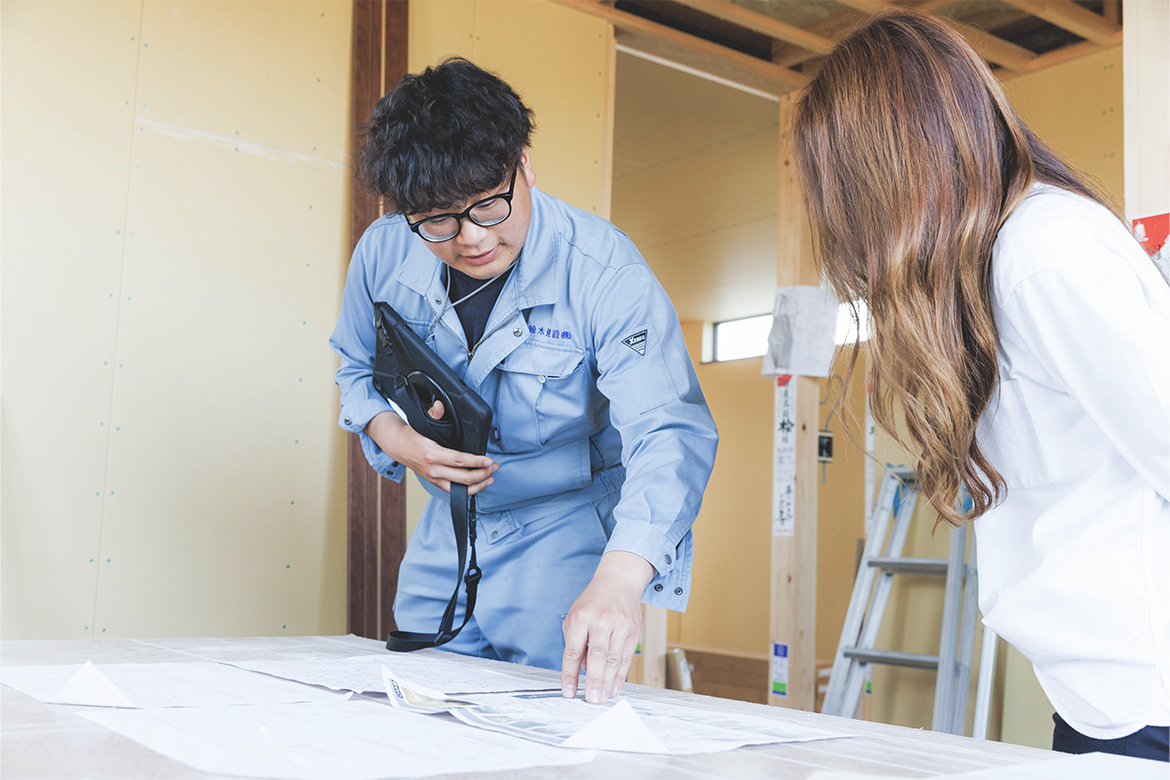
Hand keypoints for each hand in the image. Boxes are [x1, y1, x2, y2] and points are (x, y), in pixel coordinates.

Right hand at [365, 406, 497, 494]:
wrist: (397, 446)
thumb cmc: (411, 435)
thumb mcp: (421, 422)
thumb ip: (434, 414)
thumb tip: (440, 405)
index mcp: (432, 454)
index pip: (459, 461)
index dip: (476, 462)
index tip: (488, 460)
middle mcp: (433, 469)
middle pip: (463, 477)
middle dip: (482, 473)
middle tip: (494, 467)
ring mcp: (434, 478)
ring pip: (459, 489)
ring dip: (478, 484)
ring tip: (491, 477)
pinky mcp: (435, 483)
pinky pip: (453, 492)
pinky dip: (468, 491)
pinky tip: (479, 485)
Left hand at [561, 551, 655, 703]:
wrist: (619, 582)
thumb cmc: (593, 602)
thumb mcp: (575, 617)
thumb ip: (576, 644)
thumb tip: (582, 671)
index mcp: (581, 618)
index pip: (573, 651)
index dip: (570, 674)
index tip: (568, 692)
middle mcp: (601, 621)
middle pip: (597, 656)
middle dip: (594, 681)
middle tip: (591, 700)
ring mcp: (620, 626)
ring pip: (614, 659)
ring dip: (607, 682)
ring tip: (602, 698)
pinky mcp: (634, 631)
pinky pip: (626, 658)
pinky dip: (620, 675)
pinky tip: (614, 688)